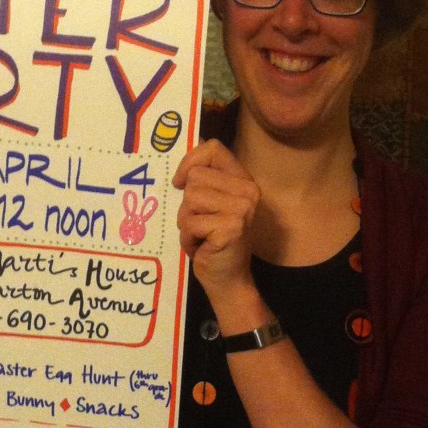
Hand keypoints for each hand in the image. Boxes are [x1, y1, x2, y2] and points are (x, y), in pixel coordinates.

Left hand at [172, 139, 259, 296]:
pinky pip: (190, 222)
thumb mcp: (208, 203)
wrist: (228, 279)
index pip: (213, 148)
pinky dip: (188, 238)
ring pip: (189, 199)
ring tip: (201, 235)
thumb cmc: (211, 239)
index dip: (190, 161)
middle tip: (201, 223)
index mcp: (242, 179)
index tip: (180, 182)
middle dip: (187, 204)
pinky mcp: (231, 227)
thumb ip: (203, 178)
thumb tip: (189, 148)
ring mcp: (242, 208)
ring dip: (186, 221)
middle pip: (195, 177)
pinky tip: (202, 247)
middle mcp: (247, 189)